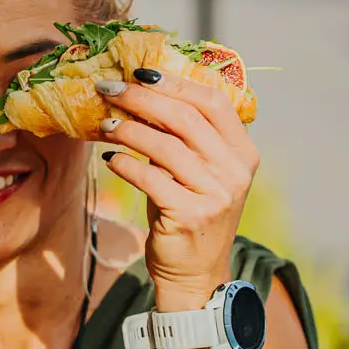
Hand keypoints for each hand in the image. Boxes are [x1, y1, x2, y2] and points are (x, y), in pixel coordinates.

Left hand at [101, 70, 257, 309]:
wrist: (195, 275)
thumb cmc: (189, 213)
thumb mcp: (196, 172)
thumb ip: (183, 137)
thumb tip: (140, 92)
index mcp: (243, 153)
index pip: (213, 102)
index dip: (175, 82)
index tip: (140, 72)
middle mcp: (235, 171)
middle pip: (186, 118)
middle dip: (143, 98)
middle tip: (110, 88)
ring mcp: (216, 195)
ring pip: (165, 146)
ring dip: (129, 129)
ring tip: (105, 123)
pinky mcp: (190, 216)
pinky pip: (150, 178)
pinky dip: (126, 164)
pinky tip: (110, 159)